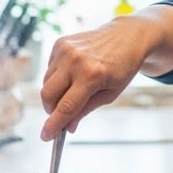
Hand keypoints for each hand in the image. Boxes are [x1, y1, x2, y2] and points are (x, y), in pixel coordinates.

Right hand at [39, 23, 145, 139]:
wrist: (126, 37)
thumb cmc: (122, 67)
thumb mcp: (110, 94)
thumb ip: (86, 110)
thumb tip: (67, 127)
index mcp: (92, 75)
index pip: (66, 107)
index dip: (54, 124)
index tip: (46, 136)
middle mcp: (75, 61)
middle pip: (48, 95)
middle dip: (51, 110)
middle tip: (61, 115)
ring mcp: (65, 50)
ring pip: (46, 82)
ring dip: (55, 93)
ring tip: (74, 89)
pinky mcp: (60, 43)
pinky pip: (49, 69)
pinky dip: (57, 77)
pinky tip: (74, 73)